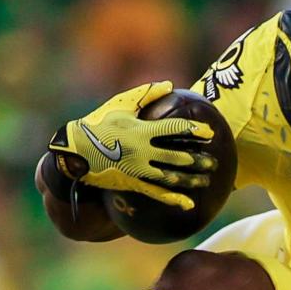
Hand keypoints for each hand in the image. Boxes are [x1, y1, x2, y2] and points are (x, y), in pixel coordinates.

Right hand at [46, 81, 216, 212]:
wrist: (76, 151)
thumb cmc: (99, 123)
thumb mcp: (121, 104)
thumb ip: (147, 94)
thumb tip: (170, 85)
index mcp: (141, 130)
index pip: (174, 129)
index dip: (194, 130)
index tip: (209, 132)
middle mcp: (142, 152)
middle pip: (177, 157)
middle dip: (198, 160)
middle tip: (214, 161)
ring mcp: (138, 170)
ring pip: (170, 177)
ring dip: (191, 180)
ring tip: (207, 180)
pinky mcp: (133, 184)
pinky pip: (157, 194)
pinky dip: (174, 199)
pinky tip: (189, 204)